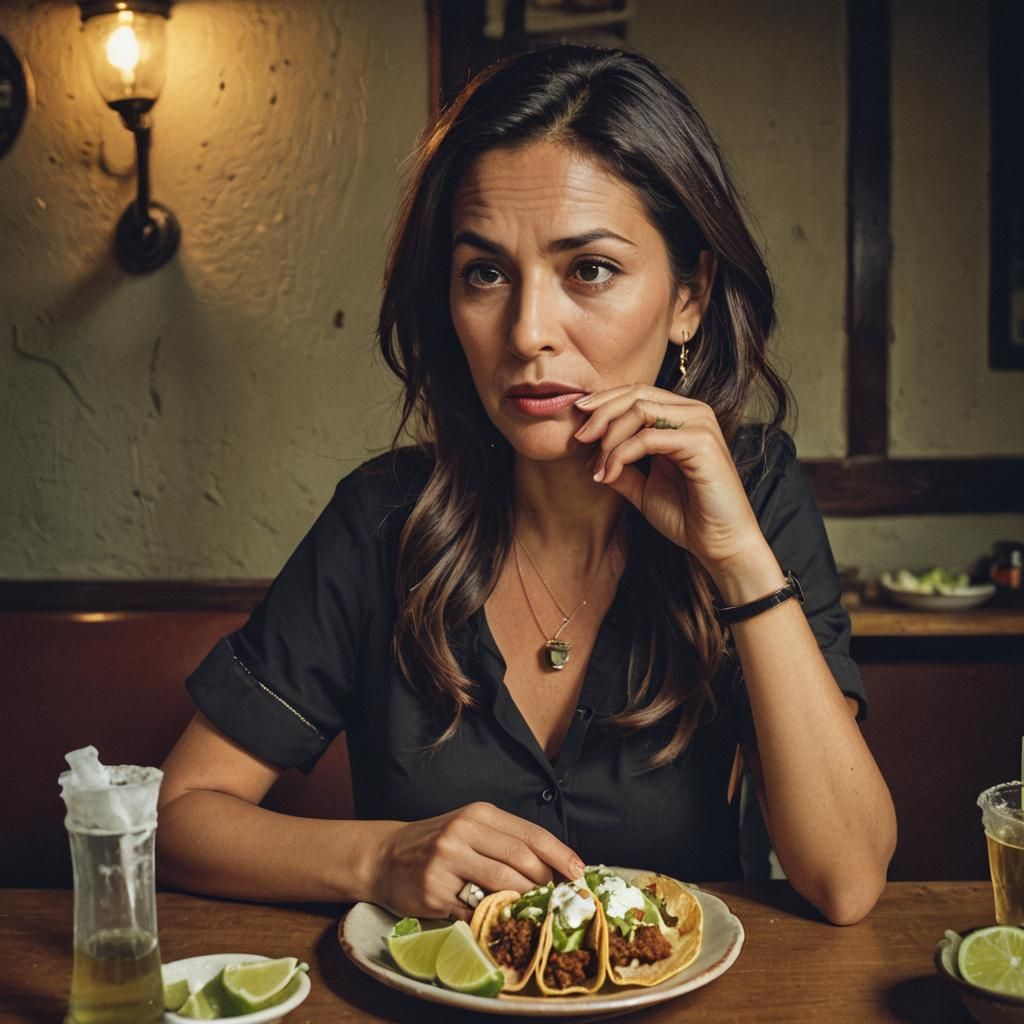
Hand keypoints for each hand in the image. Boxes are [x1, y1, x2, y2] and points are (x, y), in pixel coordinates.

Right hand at [371, 802, 584, 921]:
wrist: (386, 857)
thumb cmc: (439, 843)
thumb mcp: (471, 827)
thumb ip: (507, 841)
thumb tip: (556, 867)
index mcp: (478, 814)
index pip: (531, 834)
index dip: (560, 855)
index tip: (580, 873)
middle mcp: (462, 833)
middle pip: (521, 860)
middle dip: (546, 882)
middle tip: (557, 898)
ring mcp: (446, 862)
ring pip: (502, 885)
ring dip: (525, 901)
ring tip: (534, 909)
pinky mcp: (434, 892)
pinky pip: (476, 910)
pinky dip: (495, 917)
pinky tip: (503, 920)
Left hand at [574, 385, 766, 575]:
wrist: (720, 544)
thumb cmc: (688, 516)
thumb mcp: (643, 487)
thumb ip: (620, 466)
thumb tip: (587, 454)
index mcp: (682, 417)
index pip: (636, 393)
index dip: (603, 404)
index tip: (577, 426)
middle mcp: (694, 413)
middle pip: (635, 394)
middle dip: (600, 415)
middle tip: (579, 440)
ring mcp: (700, 424)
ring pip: (639, 410)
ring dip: (609, 438)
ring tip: (598, 468)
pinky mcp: (702, 443)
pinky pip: (648, 438)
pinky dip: (621, 455)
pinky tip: (610, 476)